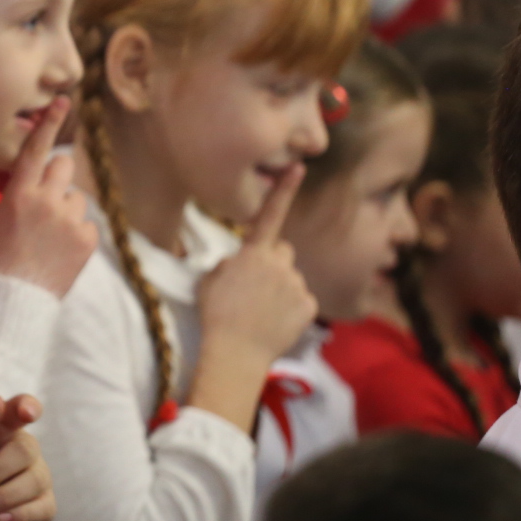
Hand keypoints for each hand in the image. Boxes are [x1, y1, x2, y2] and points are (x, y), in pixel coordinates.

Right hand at [0, 97, 98, 295]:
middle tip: (44, 198)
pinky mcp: (86, 240)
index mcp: (19, 194)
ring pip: (75, 197)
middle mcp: (47, 201)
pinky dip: (75, 233)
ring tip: (47, 237)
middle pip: (64, 166)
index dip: (50, 122)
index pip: (35, 149)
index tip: (65, 100)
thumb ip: (3, 200)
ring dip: (65, 209)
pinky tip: (58, 251)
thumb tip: (10, 190)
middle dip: (56, 176)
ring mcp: (69, 221)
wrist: (12, 301)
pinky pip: (85, 224)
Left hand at [0, 395, 54, 520]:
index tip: (26, 414)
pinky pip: (42, 508)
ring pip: (34, 482)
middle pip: (24, 451)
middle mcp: (26, 451)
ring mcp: (38, 479)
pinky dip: (17, 515)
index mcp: (4, 429)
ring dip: (0, 497)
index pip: (23, 408)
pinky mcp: (43, 508)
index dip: (28, 407)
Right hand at [188, 164, 316, 428]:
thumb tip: (244, 265)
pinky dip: (291, 310)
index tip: (300, 168)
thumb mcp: (211, 280)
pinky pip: (302, 300)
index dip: (285, 190)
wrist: (234, 351)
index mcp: (253, 254)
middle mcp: (280, 264)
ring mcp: (297, 285)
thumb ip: (232, 264)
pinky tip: (275, 323)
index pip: (271, 215)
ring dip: (281, 289)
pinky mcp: (309, 306)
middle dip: (274, 263)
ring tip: (261, 312)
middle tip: (256, 288)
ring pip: (292, 279)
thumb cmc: (215, 315)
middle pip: (283, 253)